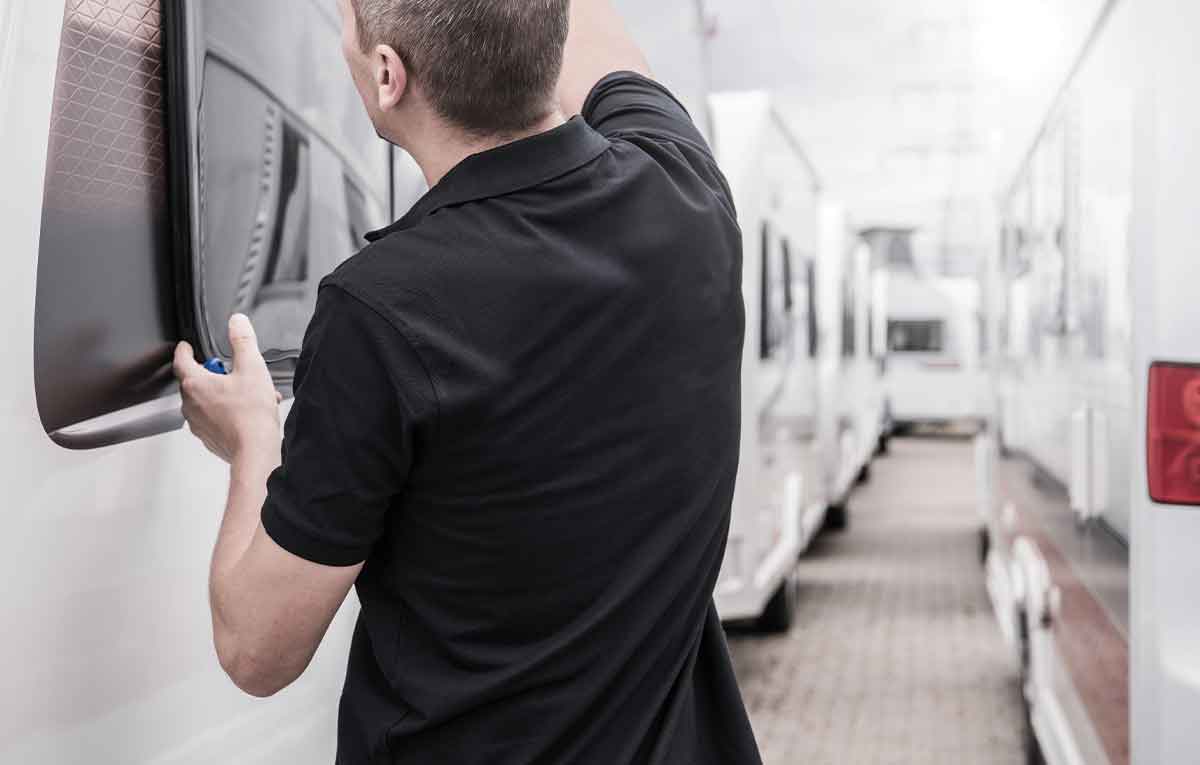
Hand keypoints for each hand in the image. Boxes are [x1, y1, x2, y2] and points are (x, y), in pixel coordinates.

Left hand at [174, 314, 282, 464]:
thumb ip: (243, 341)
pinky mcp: (208, 437)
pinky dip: (226, 412)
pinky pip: (213, 418)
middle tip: (231, 371)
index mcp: (196, 383)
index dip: (184, 350)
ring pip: (205, 401)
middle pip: (194, 381)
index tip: (186, 347)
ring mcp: (198, 423)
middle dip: (211, 373)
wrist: (254, 450)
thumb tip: (237, 323)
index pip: (181, 360)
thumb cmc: (250, 414)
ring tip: (247, 394)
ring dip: (221, 394)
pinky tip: (247, 412)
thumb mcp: (252, 368)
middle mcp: (191, 404)